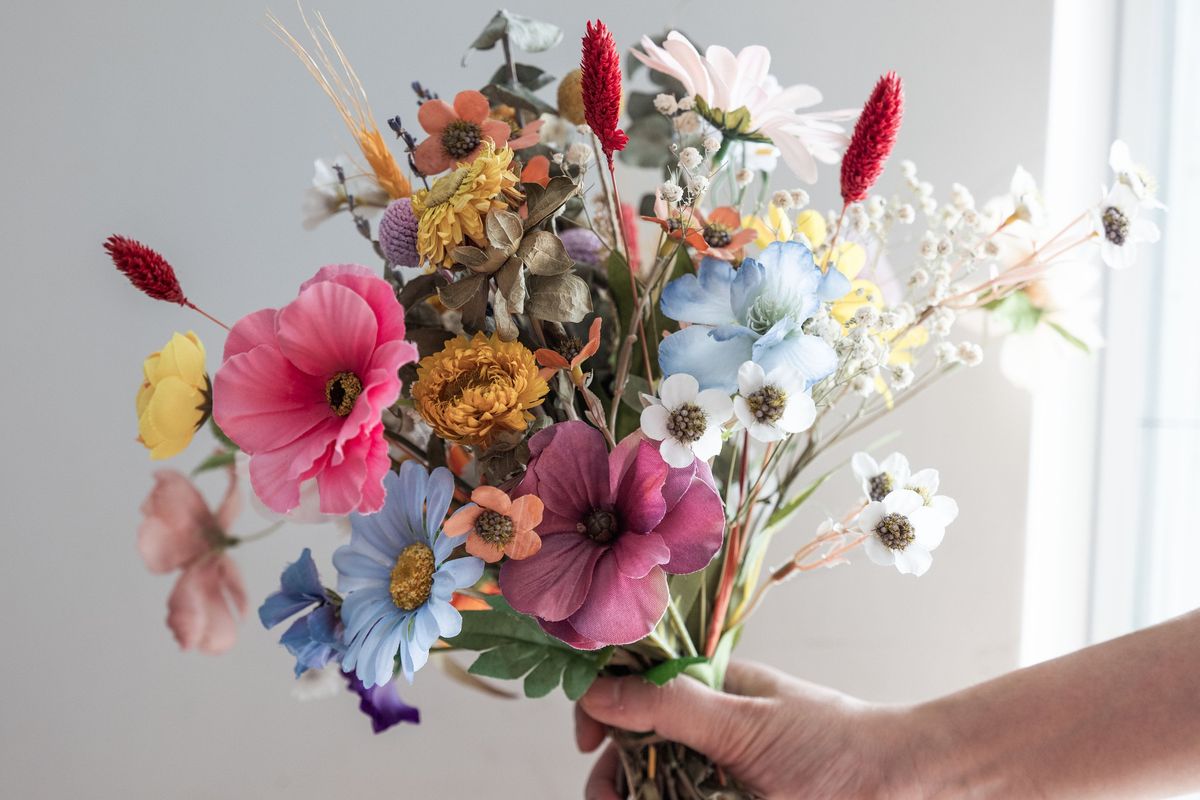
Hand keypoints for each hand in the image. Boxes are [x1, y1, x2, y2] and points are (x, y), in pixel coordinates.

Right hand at [576, 660, 920, 799]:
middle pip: (635, 746)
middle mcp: (708, 730)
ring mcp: (720, 773)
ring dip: (637, 793)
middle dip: (614, 775)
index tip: (588, 743)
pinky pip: (686, 795)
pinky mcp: (729, 799)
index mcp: (708, 691)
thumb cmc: (834, 747)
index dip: (601, 709)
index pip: (633, 687)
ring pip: (656, 783)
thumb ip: (671, 706)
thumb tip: (597, 688)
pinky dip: (668, 797)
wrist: (901, 787)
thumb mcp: (744, 724)